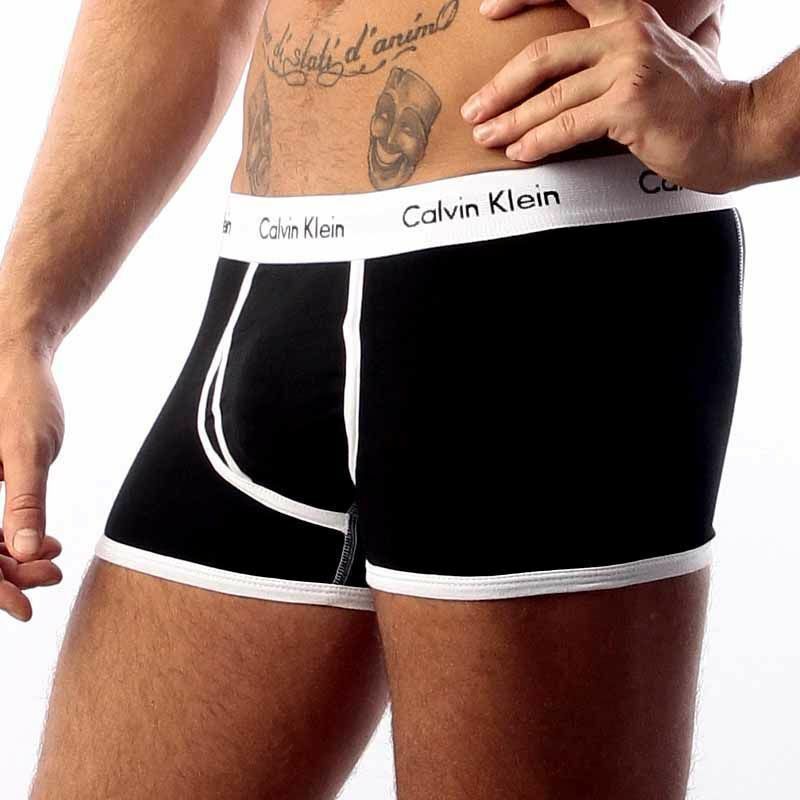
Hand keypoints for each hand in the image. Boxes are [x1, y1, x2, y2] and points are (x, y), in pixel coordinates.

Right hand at [0, 341, 64, 621]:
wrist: (15, 353)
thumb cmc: (20, 393)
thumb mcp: (27, 449)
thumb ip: (25, 502)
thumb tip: (22, 553)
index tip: (25, 607)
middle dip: (8, 575)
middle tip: (52, 574)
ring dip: (14, 561)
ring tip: (54, 560)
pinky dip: (14, 541)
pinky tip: (48, 545)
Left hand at [464, 0, 749, 192]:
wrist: (735, 131)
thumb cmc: (692, 103)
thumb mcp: (656, 59)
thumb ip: (620, 52)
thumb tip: (577, 73)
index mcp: (628, 15)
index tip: (488, 11)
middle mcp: (627, 32)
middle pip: (544, 55)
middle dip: (500, 86)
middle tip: (474, 110)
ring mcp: (629, 67)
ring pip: (551, 96)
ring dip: (510, 121)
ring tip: (486, 137)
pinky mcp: (629, 105)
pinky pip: (567, 126)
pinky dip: (537, 142)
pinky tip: (519, 152)